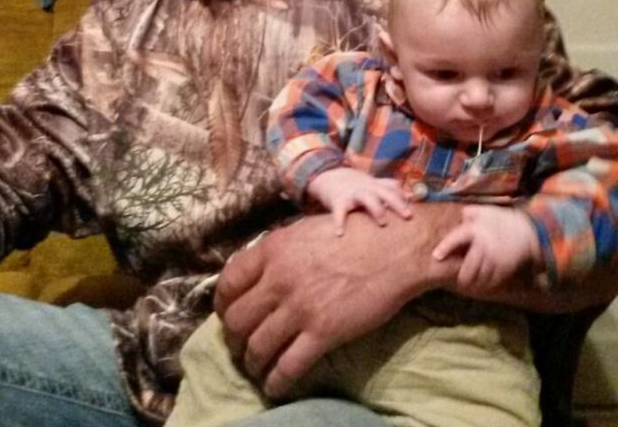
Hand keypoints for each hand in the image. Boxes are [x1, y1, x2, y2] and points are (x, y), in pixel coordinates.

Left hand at [214, 205, 460, 398]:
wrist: (395, 247)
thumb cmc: (355, 232)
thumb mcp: (306, 230)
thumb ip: (281, 250)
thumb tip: (263, 269)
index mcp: (273, 249)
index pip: (229, 281)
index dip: (223, 303)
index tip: (227, 313)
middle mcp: (279, 278)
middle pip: (236, 319)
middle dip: (234, 336)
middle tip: (241, 343)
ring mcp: (300, 307)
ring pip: (257, 346)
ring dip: (252, 362)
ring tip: (256, 367)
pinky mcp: (323, 332)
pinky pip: (287, 366)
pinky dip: (275, 382)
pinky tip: (274, 386)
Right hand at [308, 167, 411, 234]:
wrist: (329, 176)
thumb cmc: (357, 186)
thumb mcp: (373, 185)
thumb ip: (390, 189)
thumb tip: (412, 196)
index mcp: (377, 185)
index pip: (393, 187)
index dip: (404, 196)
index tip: (414, 209)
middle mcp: (367, 188)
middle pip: (386, 192)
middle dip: (397, 203)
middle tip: (408, 216)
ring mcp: (353, 193)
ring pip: (367, 198)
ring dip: (376, 208)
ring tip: (383, 222)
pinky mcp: (338, 200)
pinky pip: (339, 211)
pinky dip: (339, 222)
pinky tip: (340, 234)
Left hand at [432, 205, 541, 290]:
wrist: (527, 231)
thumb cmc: (502, 220)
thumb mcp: (484, 211)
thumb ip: (468, 214)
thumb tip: (457, 217)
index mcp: (476, 230)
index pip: (456, 239)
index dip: (445, 248)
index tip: (436, 257)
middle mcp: (484, 246)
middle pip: (468, 267)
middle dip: (462, 275)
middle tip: (458, 277)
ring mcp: (495, 259)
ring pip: (479, 277)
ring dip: (473, 282)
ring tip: (468, 282)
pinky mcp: (504, 268)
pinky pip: (491, 281)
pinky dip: (485, 284)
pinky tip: (481, 283)